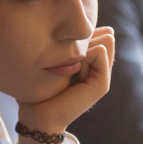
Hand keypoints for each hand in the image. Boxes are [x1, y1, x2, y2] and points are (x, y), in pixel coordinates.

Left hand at [16, 27, 114, 143]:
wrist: (39, 116)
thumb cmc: (40, 87)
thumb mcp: (57, 58)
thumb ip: (72, 44)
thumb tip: (93, 28)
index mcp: (91, 62)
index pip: (97, 30)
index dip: (77, 34)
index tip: (60, 56)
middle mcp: (100, 68)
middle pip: (101, 34)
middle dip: (81, 41)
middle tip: (65, 65)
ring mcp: (103, 76)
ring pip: (101, 41)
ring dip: (82, 48)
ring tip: (69, 70)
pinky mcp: (102, 84)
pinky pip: (100, 52)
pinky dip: (84, 55)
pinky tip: (74, 73)